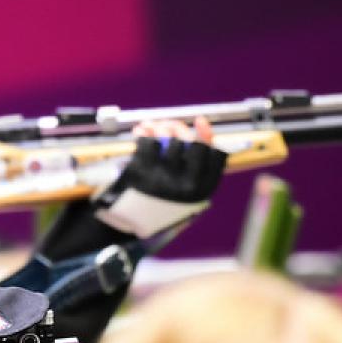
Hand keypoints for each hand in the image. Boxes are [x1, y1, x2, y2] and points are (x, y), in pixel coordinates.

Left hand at [94, 115, 225, 237]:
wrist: (125, 221)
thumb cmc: (157, 205)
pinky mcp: (142, 172)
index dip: (207, 135)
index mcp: (201, 191)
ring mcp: (165, 177)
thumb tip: (202, 125)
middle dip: (179, 128)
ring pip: (169, 137)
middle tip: (168, 126)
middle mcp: (187, 185)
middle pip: (192, 142)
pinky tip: (140, 133)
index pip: (215, 156)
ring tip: (151, 128)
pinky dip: (143, 134)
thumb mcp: (183, 195)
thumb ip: (196, 167)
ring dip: (159, 128)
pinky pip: (147, 141)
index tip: (200, 121)